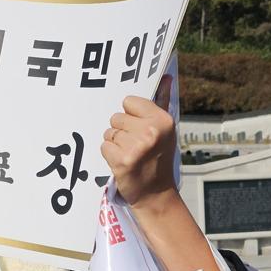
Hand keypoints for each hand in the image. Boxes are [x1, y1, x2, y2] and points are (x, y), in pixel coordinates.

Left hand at [100, 95, 178, 213]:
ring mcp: (136, 147)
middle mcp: (151, 131)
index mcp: (163, 120)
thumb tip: (166, 76)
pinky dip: (109, 155)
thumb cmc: (158, 159)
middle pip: (116, 117)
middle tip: (136, 146)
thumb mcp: (165, 130)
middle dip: (122, 131)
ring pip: (109, 133)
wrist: (155, 194)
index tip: (141, 129)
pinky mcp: (122, 161)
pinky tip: (122, 163)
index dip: (132, 116)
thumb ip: (161, 102)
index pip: (128, 102)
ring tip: (130, 155)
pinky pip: (104, 146)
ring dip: (115, 144)